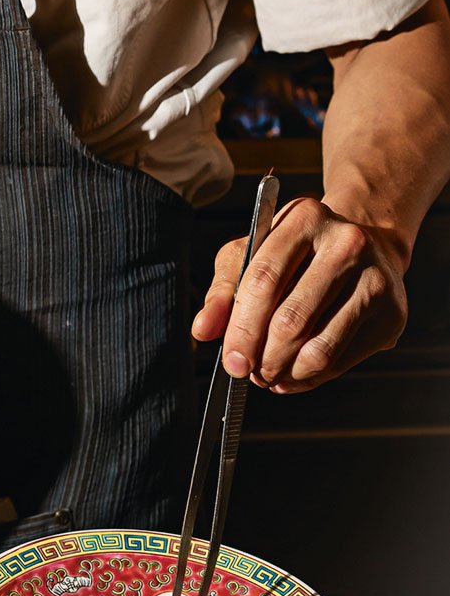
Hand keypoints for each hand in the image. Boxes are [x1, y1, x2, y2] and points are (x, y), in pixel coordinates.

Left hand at [192, 197, 407, 391]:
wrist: (365, 248)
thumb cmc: (299, 253)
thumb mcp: (253, 255)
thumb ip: (224, 290)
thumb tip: (202, 330)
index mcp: (305, 218)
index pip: (264, 280)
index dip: (242, 327)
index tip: (231, 359)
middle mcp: (346, 242)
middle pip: (292, 319)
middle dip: (263, 357)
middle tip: (249, 373)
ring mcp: (375, 278)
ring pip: (319, 347)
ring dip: (285, 373)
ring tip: (270, 375)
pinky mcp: (393, 313)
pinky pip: (342, 360)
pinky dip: (310, 378)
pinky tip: (295, 375)